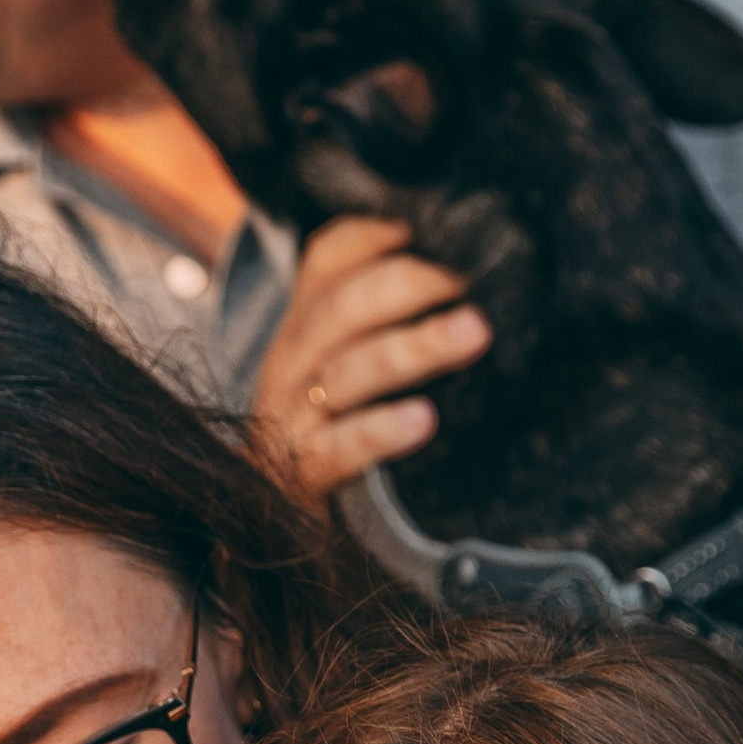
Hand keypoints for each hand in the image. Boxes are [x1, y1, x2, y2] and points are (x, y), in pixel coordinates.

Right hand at [251, 215, 490, 496]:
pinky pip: (338, 446)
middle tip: (470, 280)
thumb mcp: (346, 361)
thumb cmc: (330, 427)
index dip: (376, 234)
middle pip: (344, 306)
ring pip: (349, 371)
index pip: (329, 255)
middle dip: (410, 283)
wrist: (268, 516)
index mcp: (306, 322)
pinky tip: (424, 420)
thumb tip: (474, 287)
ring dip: (415, 346)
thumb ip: (388, 320)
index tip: (432, 227)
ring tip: (474, 331)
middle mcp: (292, 359)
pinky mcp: (301, 471)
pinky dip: (380, 431)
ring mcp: (292, 415)